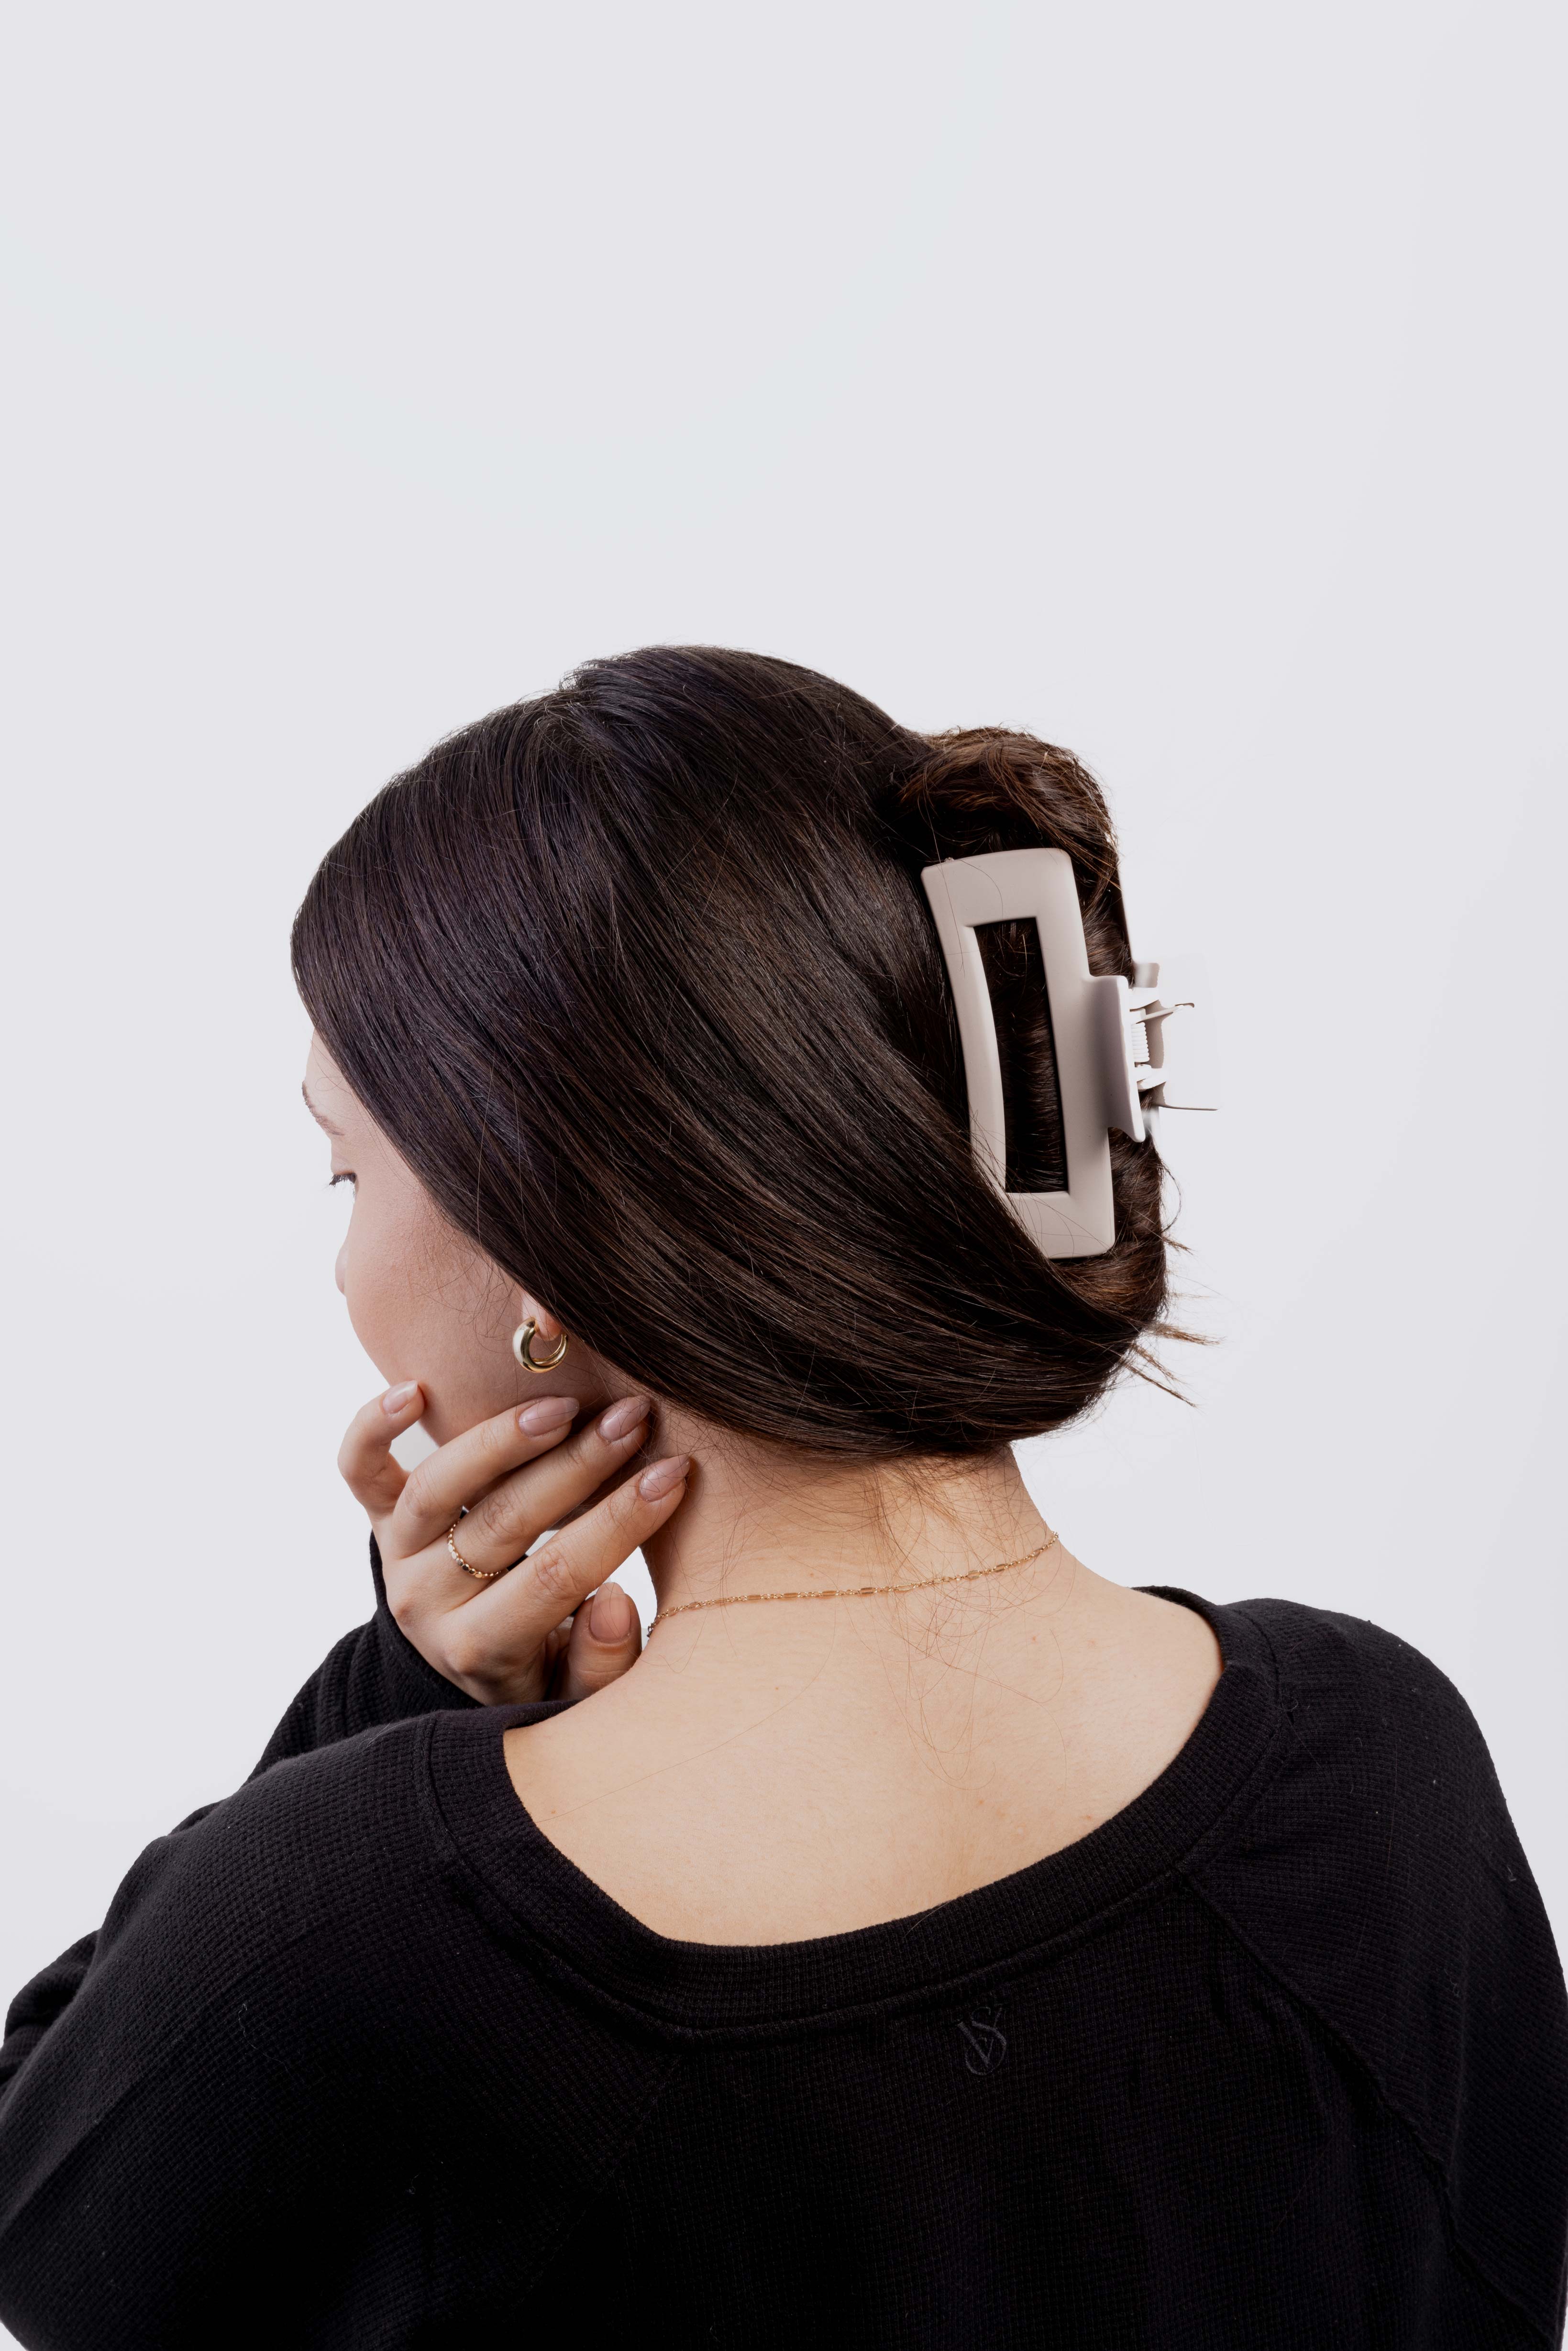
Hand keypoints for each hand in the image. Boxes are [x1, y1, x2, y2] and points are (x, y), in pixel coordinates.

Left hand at [338, 1384, 690, 1704]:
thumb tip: (615, 1601)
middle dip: (580, 1466)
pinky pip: (361, 1470)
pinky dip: (372, 1428)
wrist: (472, 1660)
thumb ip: (601, 1662)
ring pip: (438, 1488)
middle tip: (635, 1420)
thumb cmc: (543, 1669)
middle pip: (503, 1523)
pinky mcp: (379, 1518)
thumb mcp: (577, 1694)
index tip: (674, 1475)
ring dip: (504, 1439)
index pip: (557, 1577)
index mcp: (481, 1651)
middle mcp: (428, 1604)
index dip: (620, 1523)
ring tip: (565, 1404)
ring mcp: (399, 1556)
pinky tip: (413, 1390)